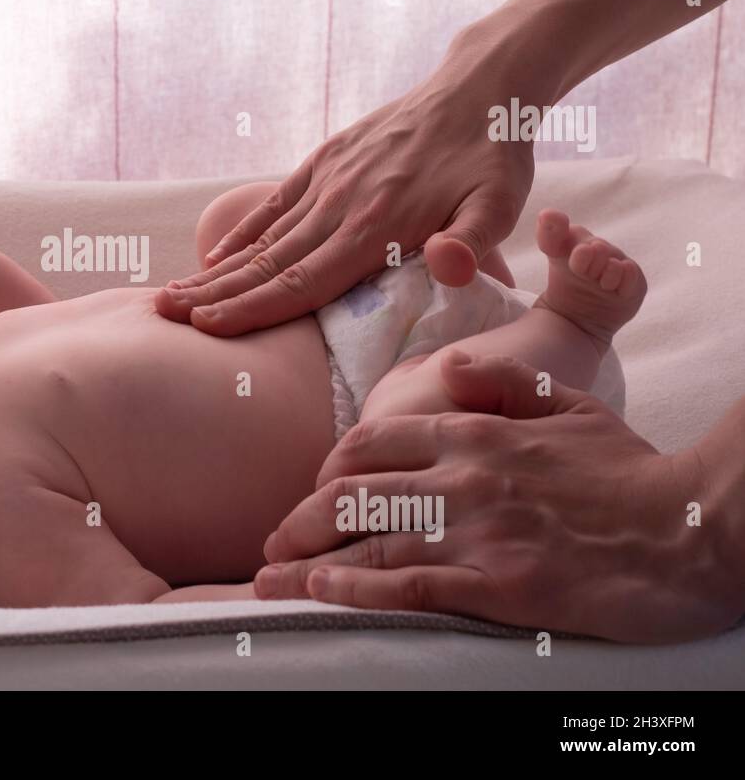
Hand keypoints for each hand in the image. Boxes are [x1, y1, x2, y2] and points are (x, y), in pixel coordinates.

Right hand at [156, 51, 534, 335]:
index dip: (251, 310)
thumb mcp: (501, 203)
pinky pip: (274, 206)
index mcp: (377, 230)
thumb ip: (473, 242)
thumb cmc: (493, 158)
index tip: (205, 330)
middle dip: (214, 297)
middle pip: (267, 265)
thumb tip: (449, 268)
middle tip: (164, 319)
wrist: (476, 88)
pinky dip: (242, 234)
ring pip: (263, 240)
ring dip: (216, 272)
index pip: (302, 283)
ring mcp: (326, 183)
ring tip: (172, 296)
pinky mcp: (323, 162)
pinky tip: (214, 258)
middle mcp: (340, 208)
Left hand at [255, 351, 742, 643]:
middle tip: (272, 542)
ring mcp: (478, 529)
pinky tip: (321, 593)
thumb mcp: (568, 404)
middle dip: (301, 518)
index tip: (312, 491)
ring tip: (270, 579)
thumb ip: (502, 384)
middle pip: (352, 490)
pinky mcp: (499, 584)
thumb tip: (447, 370)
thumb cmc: (630, 468)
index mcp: (476, 430)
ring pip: (368, 537)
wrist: (693, 526)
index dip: (330, 469)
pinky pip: (408, 584)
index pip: (373, 442)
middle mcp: (464, 474)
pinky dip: (355, 588)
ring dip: (307, 560)